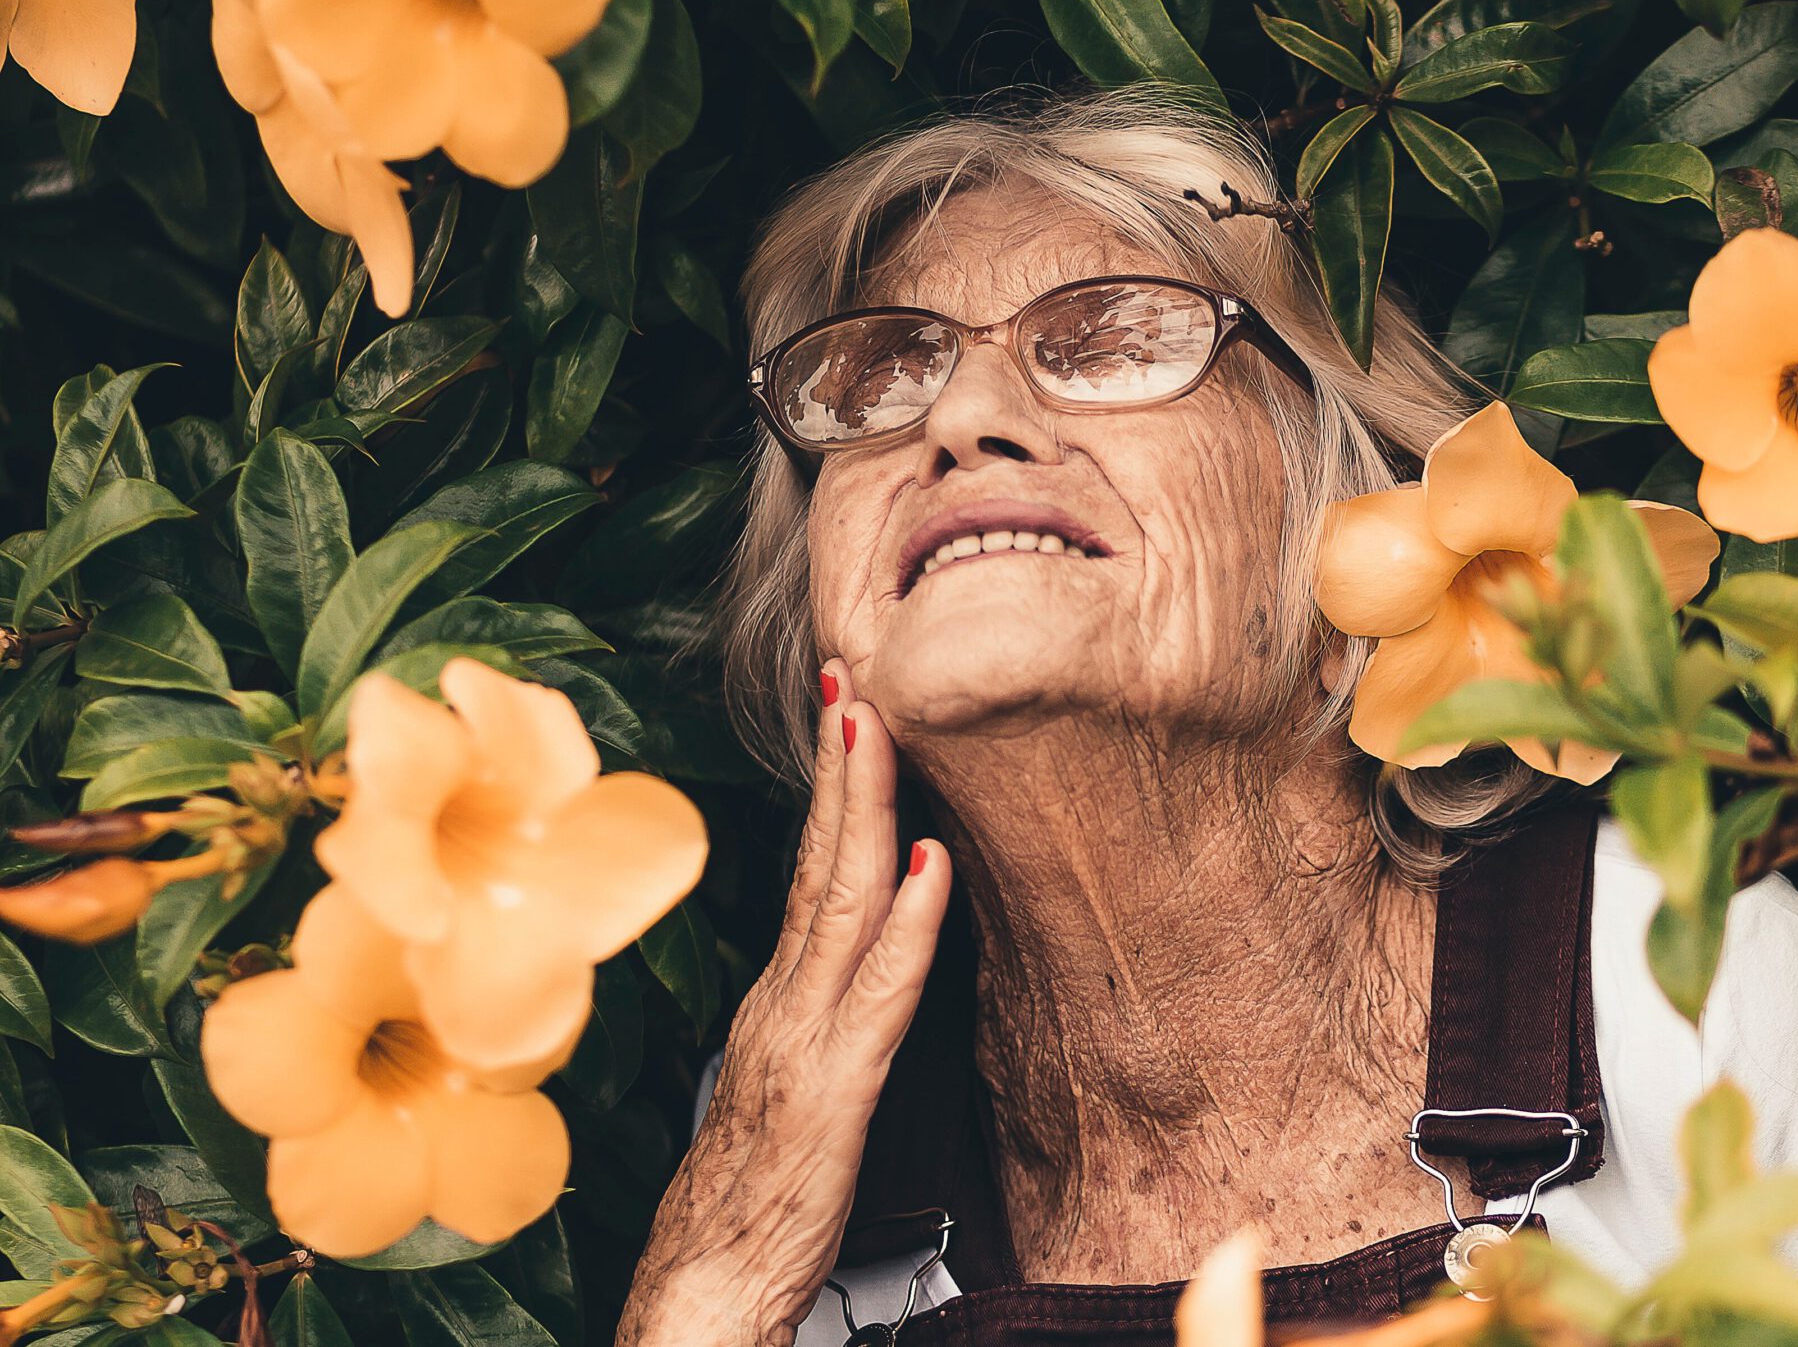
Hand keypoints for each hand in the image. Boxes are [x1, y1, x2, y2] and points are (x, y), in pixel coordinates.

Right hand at [616, 661, 951, 1346]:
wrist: (702, 1289)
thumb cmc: (751, 1196)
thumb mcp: (788, 1085)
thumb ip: (819, 1017)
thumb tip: (859, 956)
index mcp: (779, 998)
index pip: (810, 869)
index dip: (832, 788)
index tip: (848, 708)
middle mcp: (785, 1002)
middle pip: (820, 862)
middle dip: (843, 763)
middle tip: (855, 676)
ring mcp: (804, 1042)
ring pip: (841, 903)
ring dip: (867, 808)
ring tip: (880, 728)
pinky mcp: (834, 1094)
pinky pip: (879, 996)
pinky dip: (908, 925)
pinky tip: (930, 868)